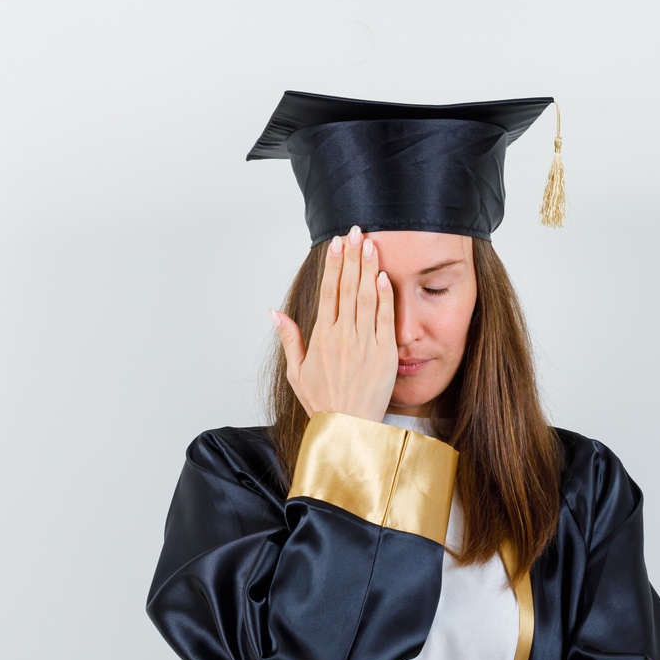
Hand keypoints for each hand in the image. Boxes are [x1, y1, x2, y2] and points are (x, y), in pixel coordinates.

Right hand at [271, 225, 396, 422]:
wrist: (346, 427)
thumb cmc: (322, 403)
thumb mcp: (296, 372)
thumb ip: (289, 339)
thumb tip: (275, 313)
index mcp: (321, 338)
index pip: (327, 292)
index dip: (333, 265)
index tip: (336, 244)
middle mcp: (342, 336)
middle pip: (347, 287)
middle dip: (352, 257)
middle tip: (356, 232)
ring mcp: (365, 344)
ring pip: (366, 297)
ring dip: (368, 269)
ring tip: (370, 244)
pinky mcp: (385, 354)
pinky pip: (384, 319)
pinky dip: (384, 297)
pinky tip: (384, 276)